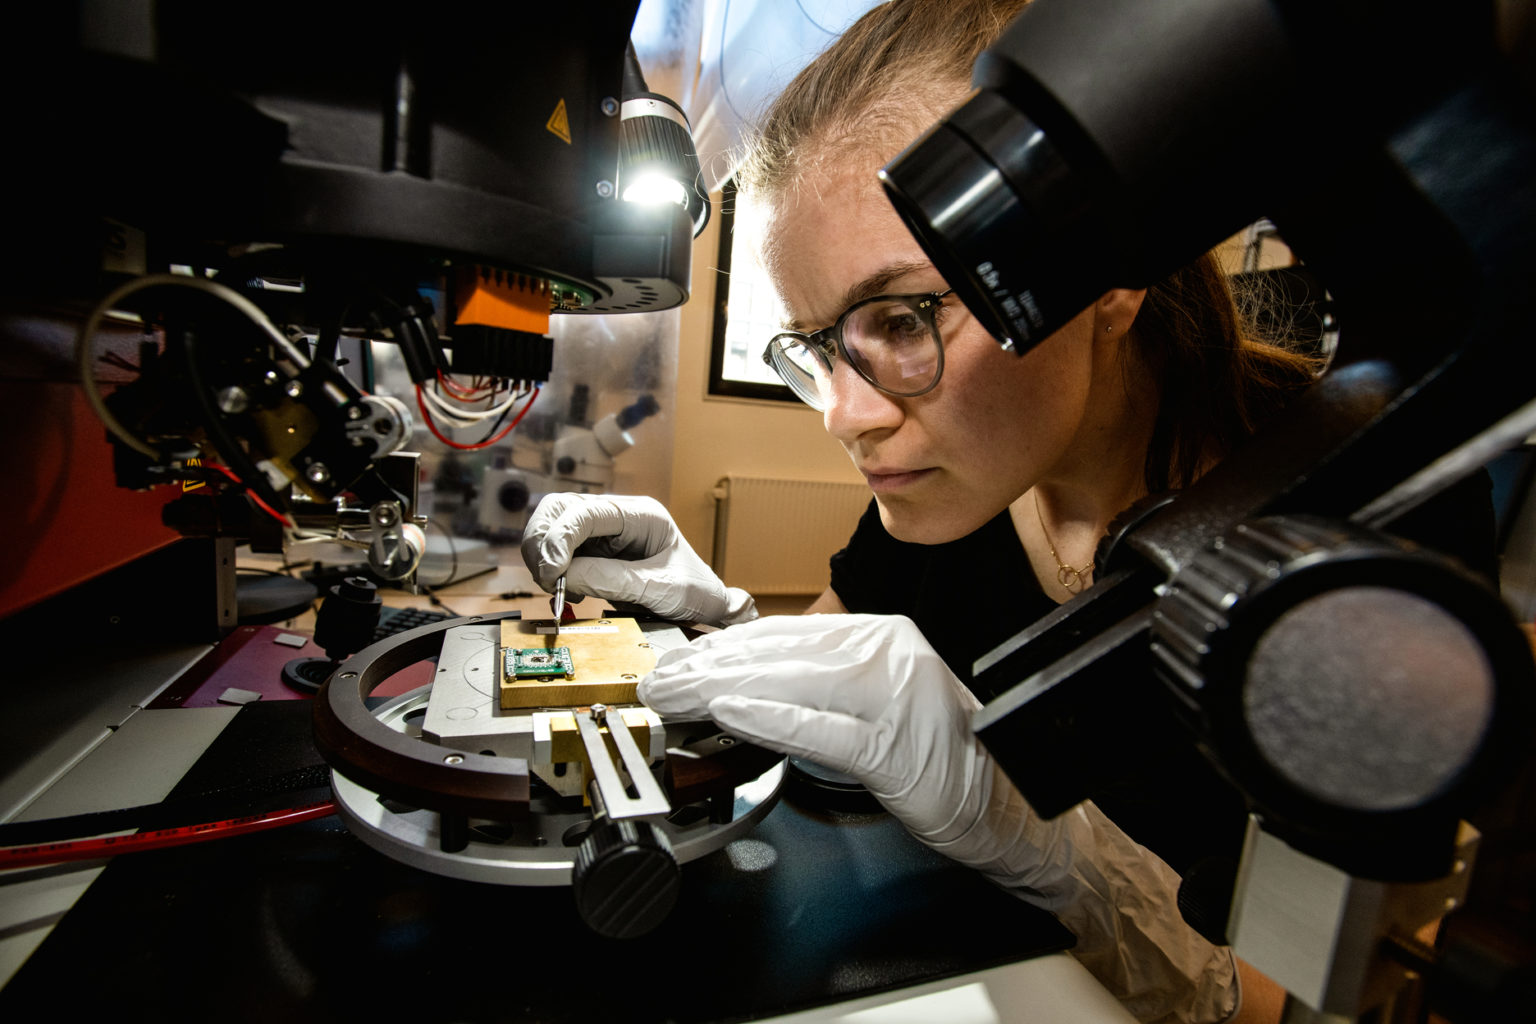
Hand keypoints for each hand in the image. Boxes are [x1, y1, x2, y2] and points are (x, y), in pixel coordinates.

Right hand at [520, 493, 756, 626]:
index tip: (552, 570)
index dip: (560, 537)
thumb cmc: (695, 592)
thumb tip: (567, 577)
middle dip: (543, 542)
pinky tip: (567, 591)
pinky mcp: (593, 553)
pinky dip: (551, 571)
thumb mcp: (659, 589)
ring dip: (543, 557)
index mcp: (641, 515)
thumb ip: (613, 580)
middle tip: (546, 579)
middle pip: (560, 510)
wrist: (707, 608)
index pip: (586, 512)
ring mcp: (602, 533)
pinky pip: (559, 553)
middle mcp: (617, 516)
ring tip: (555, 588)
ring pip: (553, 528)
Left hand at [638, 614, 1238, 1023]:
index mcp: (882, 637)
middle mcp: (890, 654)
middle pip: (780, 653)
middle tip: (661, 681)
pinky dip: (772, 719)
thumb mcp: (875, 701)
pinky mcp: (898, 745)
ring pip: (793, 682)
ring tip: (679, 696)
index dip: (725, 647)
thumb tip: (745, 680)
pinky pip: (823, 728)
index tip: (681, 660)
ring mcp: (897, 697)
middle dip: (711, 668)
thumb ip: (820, 683)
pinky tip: (732, 716)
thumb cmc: (939, 756)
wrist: (1009, 803)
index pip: (786, 633)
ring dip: (725, 689)